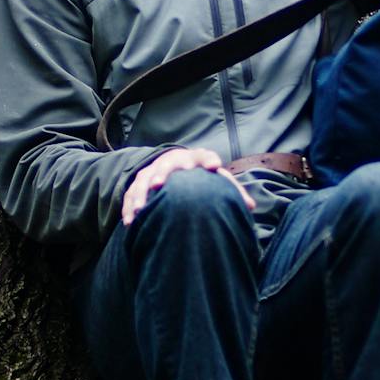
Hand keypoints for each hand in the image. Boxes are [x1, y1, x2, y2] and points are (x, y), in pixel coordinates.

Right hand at [121, 147, 252, 225]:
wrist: (176, 163)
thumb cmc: (200, 175)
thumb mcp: (214, 178)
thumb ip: (231, 191)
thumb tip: (251, 207)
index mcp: (196, 159)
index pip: (204, 156)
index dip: (208, 160)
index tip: (213, 167)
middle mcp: (173, 162)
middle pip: (167, 165)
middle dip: (162, 174)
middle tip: (158, 185)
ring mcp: (153, 170)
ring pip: (144, 180)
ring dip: (141, 194)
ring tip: (140, 210)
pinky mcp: (139, 182)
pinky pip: (130, 194)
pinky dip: (129, 207)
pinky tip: (130, 222)